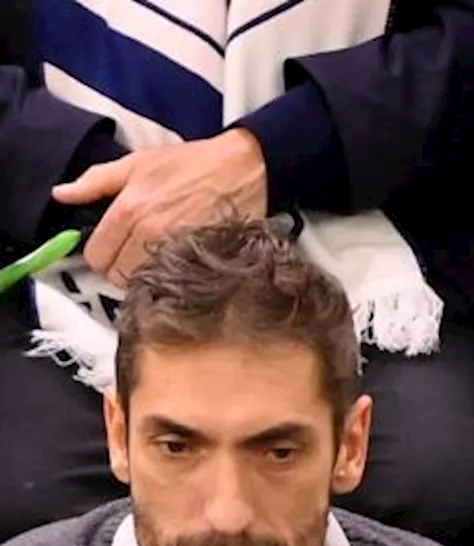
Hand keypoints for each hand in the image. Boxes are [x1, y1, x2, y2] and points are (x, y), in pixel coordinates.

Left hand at [51, 130, 266, 285]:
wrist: (242, 170)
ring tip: (154, 263)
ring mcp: (176, 251)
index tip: (111, 250)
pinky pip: (172, 285)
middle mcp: (149, 233)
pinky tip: (174, 267)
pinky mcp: (199, 262)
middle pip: (118, 275)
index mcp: (128, 210)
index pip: (96, 255)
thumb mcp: (136, 163)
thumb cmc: (191, 163)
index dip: (100, 256)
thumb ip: (96, 181)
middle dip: (120, 270)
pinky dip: (168, 281)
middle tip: (132, 257)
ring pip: (144, 284)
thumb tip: (62, 195)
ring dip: (144, 279)